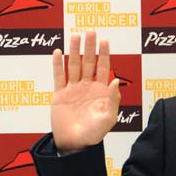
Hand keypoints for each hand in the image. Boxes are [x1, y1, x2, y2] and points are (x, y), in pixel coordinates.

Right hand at [51, 31, 120, 152]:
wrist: (75, 144)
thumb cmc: (95, 133)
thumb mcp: (109, 117)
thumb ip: (113, 99)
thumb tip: (117, 81)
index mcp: (101, 92)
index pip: (104, 68)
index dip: (104, 54)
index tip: (105, 40)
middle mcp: (87, 87)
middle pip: (88, 62)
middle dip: (89, 47)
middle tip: (90, 31)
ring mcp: (73, 89)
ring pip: (73, 65)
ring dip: (74, 50)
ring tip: (75, 35)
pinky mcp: (59, 94)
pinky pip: (58, 76)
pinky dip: (58, 64)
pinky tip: (58, 52)